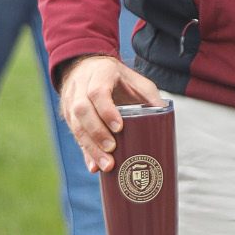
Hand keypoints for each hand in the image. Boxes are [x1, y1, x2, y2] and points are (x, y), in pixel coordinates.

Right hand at [58, 55, 167, 171]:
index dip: (106, 111)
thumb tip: (165, 114)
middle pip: (82, 110)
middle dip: (97, 133)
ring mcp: (70, 101)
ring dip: (90, 147)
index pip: (97, 91)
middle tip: (112, 149)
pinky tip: (94, 167)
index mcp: (100, 73)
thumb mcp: (136, 80)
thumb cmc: (118, 77)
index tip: (119, 128)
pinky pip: (75, 135)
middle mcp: (80, 86)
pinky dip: (85, 152)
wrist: (89, 68)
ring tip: (107, 165)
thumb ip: (149, 96)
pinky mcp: (68, 116)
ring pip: (75, 125)